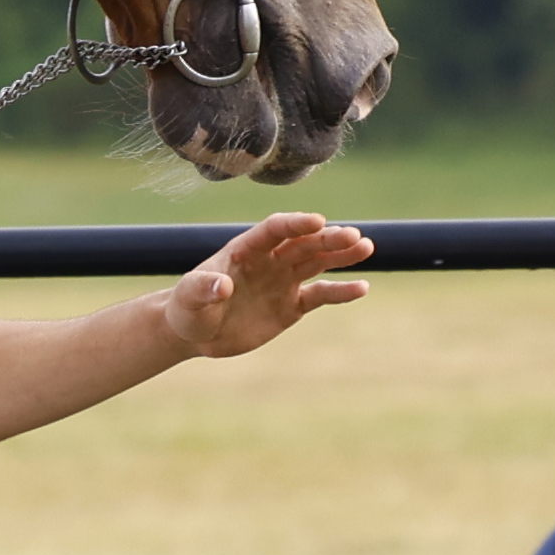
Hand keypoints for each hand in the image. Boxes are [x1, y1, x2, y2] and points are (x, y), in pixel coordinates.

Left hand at [159, 212, 373, 359]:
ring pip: (317, 263)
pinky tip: (361, 288)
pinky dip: (340, 292)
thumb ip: (203, 288)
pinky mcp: (292, 305)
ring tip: (366, 247)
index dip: (295, 224)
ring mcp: (283, 281)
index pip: (274, 230)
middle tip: (354, 236)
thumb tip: (224, 286)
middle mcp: (269, 260)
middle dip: (327, 239)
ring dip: (341, 256)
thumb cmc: (187, 308)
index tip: (317, 221)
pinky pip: (320, 295)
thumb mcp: (189, 298)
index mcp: (245, 250)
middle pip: (303, 244)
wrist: (195, 333)